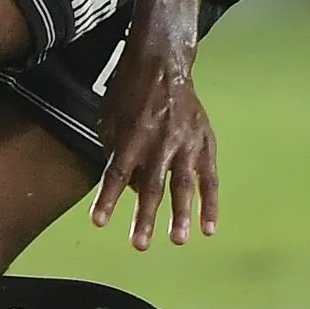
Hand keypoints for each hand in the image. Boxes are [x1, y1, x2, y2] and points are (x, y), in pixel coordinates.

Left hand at [88, 36, 219, 250]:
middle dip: (145, 217)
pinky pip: (209, 178)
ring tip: (177, 240)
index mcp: (132, 135)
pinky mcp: (205, 143)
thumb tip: (127, 187)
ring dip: (180, 214)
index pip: (116, 174)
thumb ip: (115, 151)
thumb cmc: (129, 92)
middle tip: (140, 244)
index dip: (107, 199)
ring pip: (183, 184)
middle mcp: (160, 141)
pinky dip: (210, 203)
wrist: (162, 63)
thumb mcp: (109, 116)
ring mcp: (185, 143)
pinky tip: (208, 228)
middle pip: (151, 185)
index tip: (99, 222)